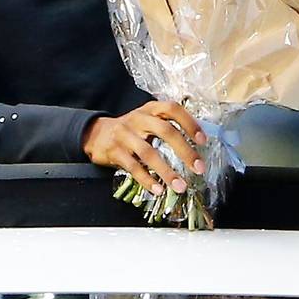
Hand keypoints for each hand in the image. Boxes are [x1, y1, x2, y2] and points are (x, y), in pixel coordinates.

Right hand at [82, 100, 207, 195]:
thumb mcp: (148, 120)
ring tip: (180, 186)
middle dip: (184, 151)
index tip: (202, 140)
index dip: (189, 123)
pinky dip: (147, 180)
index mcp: (150, 109)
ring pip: (149, 152)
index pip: (173, 109)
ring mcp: (125, 134)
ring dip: (167, 172)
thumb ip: (168, 126)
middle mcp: (138, 119)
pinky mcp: (114, 151)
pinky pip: (132, 167)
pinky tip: (158, 189)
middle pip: (165, 131)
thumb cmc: (131, 129)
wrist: (96, 133)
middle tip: (198, 168)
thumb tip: (197, 144)